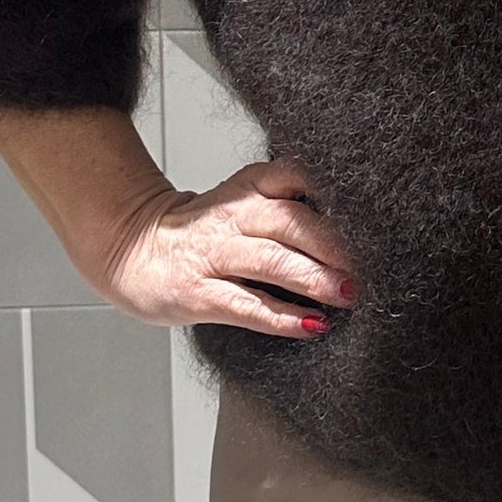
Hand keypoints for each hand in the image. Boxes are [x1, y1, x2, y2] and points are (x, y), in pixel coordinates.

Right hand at [92, 154, 358, 339]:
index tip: (370, 213)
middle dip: (334, 245)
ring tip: (348, 295)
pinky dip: (281, 317)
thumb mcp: (242, 201)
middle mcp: (233, 216)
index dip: (333, 192)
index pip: (295, 176)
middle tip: (370, 267)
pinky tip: (310, 325)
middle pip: (291, 222)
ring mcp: (214, 254)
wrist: (131, 248)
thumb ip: (289, 205)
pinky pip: (247, 306)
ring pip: (272, 262)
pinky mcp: (199, 293)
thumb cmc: (202, 232)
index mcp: (248, 187)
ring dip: (314, 279)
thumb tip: (356, 228)